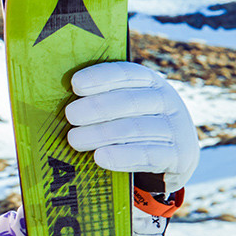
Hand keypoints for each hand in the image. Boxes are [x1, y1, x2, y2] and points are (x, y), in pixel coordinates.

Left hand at [64, 62, 197, 193]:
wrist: (170, 161)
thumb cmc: (131, 130)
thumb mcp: (120, 111)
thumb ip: (98, 102)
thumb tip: (56, 101)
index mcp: (150, 83)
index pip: (127, 74)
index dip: (101, 77)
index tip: (75, 84)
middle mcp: (166, 101)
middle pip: (129, 101)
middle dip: (97, 107)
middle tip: (70, 115)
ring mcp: (176, 127)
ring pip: (135, 128)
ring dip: (101, 133)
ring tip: (74, 139)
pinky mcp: (180, 155)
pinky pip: (148, 155)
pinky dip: (122, 156)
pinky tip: (100, 157)